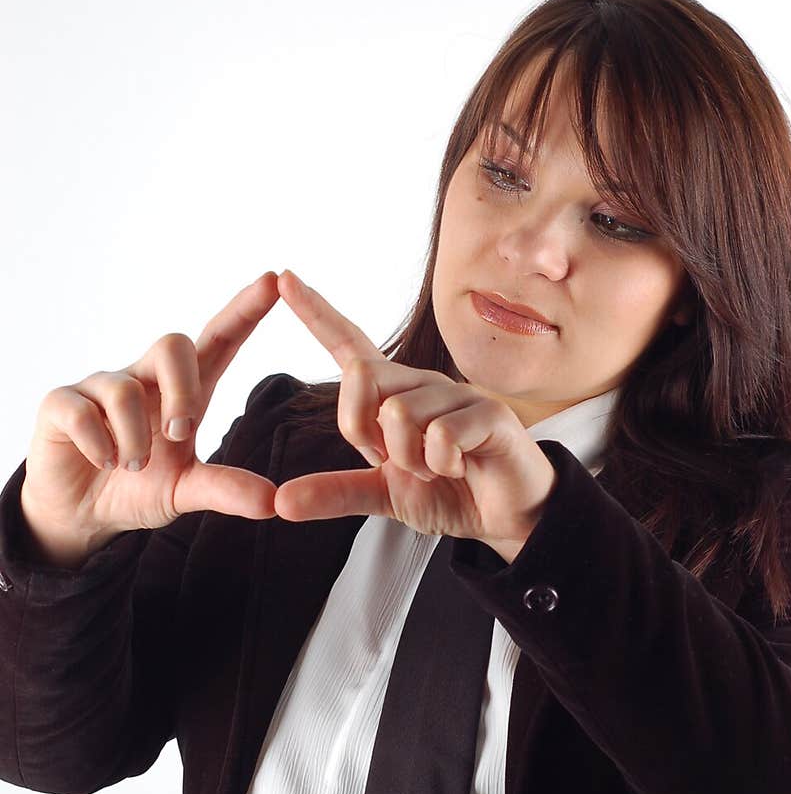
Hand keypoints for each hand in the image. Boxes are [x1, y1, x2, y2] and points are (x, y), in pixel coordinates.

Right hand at [20, 272, 283, 554]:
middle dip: (182, 389)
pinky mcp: (61, 403)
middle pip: (172, 343)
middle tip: (178, 434)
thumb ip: (225, 490)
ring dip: (134, 438)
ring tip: (131, 466)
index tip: (274, 281)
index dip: (244, 310)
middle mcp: (144, 377)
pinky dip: (98, 445)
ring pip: (124, 389)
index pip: (219, 339)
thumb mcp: (186, 492)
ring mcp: (101, 386)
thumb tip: (273, 503)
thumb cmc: (139, 488)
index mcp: (183, 390)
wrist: (82, 512)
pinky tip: (102, 462)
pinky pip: (82, 412)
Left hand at [274, 269, 557, 560]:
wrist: (505, 516)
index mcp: (393, 394)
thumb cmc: (449, 490)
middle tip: (403, 462)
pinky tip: (461, 466)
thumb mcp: (383, 495)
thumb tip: (281, 502)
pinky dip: (442, 464)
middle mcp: (422, 383)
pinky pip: (441, 435)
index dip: (317, 312)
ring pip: (400, 415)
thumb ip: (335, 492)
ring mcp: (457, 394)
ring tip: (439, 468)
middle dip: (366, 433)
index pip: (350, 345)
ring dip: (412, 460)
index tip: (285, 278)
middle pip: (361, 379)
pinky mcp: (489, 413)